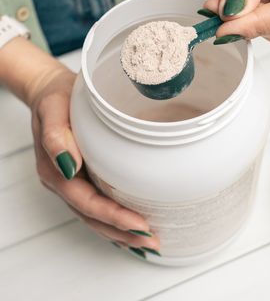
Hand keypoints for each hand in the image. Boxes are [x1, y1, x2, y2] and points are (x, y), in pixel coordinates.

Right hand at [27, 61, 159, 253]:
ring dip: (120, 232)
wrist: (50, 93)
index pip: (87, 202)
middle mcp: (64, 182)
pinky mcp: (82, 178)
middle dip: (122, 233)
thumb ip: (56, 137)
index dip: (113, 217)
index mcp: (56, 171)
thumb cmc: (55, 99)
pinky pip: (97, 206)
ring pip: (95, 217)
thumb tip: (69, 166)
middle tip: (152, 243)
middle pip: (93, 217)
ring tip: (146, 243)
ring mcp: (72, 183)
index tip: (140, 226)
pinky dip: (114, 221)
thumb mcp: (53, 109)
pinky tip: (129, 228)